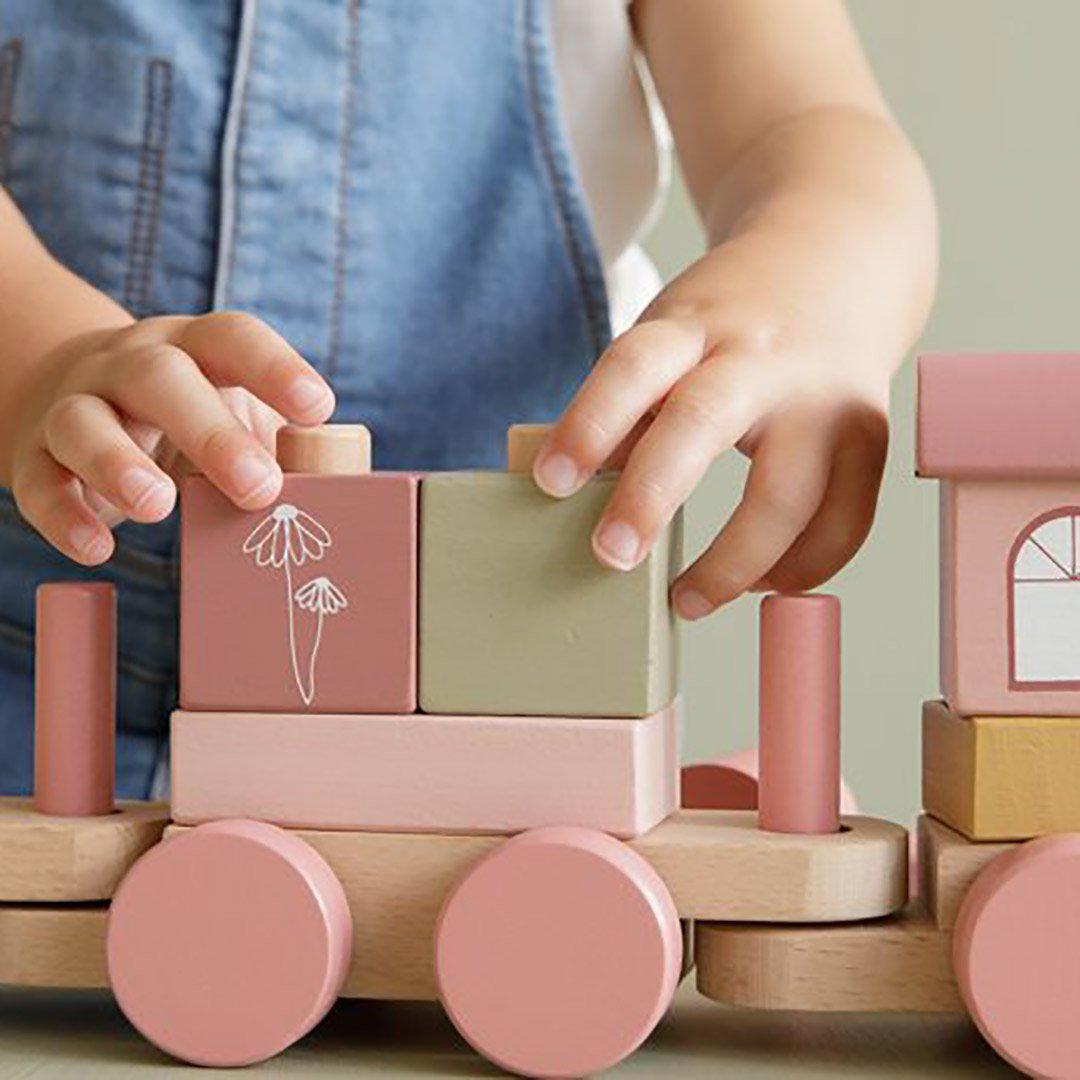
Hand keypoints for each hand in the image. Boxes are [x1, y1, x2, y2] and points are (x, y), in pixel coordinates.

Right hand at [9, 312, 333, 564]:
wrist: (63, 389)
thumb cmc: (182, 414)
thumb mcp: (232, 413)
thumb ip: (280, 447)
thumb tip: (339, 497)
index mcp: (193, 349)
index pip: (233, 338)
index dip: (275, 367)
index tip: (317, 407)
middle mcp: (129, 366)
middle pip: (161, 379)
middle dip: (211, 431)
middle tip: (259, 489)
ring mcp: (76, 406)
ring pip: (85, 422)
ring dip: (120, 463)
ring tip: (158, 507)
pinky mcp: (33, 455)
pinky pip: (39, 481)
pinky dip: (64, 514)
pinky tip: (96, 548)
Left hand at [532, 295, 889, 619]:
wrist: (841, 257)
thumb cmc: (732, 320)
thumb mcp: (671, 337)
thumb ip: (630, 410)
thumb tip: (575, 497)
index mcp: (694, 327)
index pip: (633, 366)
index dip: (588, 424)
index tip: (551, 481)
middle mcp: (762, 357)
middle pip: (704, 422)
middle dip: (652, 495)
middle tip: (611, 556)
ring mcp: (824, 398)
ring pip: (789, 494)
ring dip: (736, 563)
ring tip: (688, 600)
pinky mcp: (872, 436)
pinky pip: (844, 520)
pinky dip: (802, 567)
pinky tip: (763, 583)